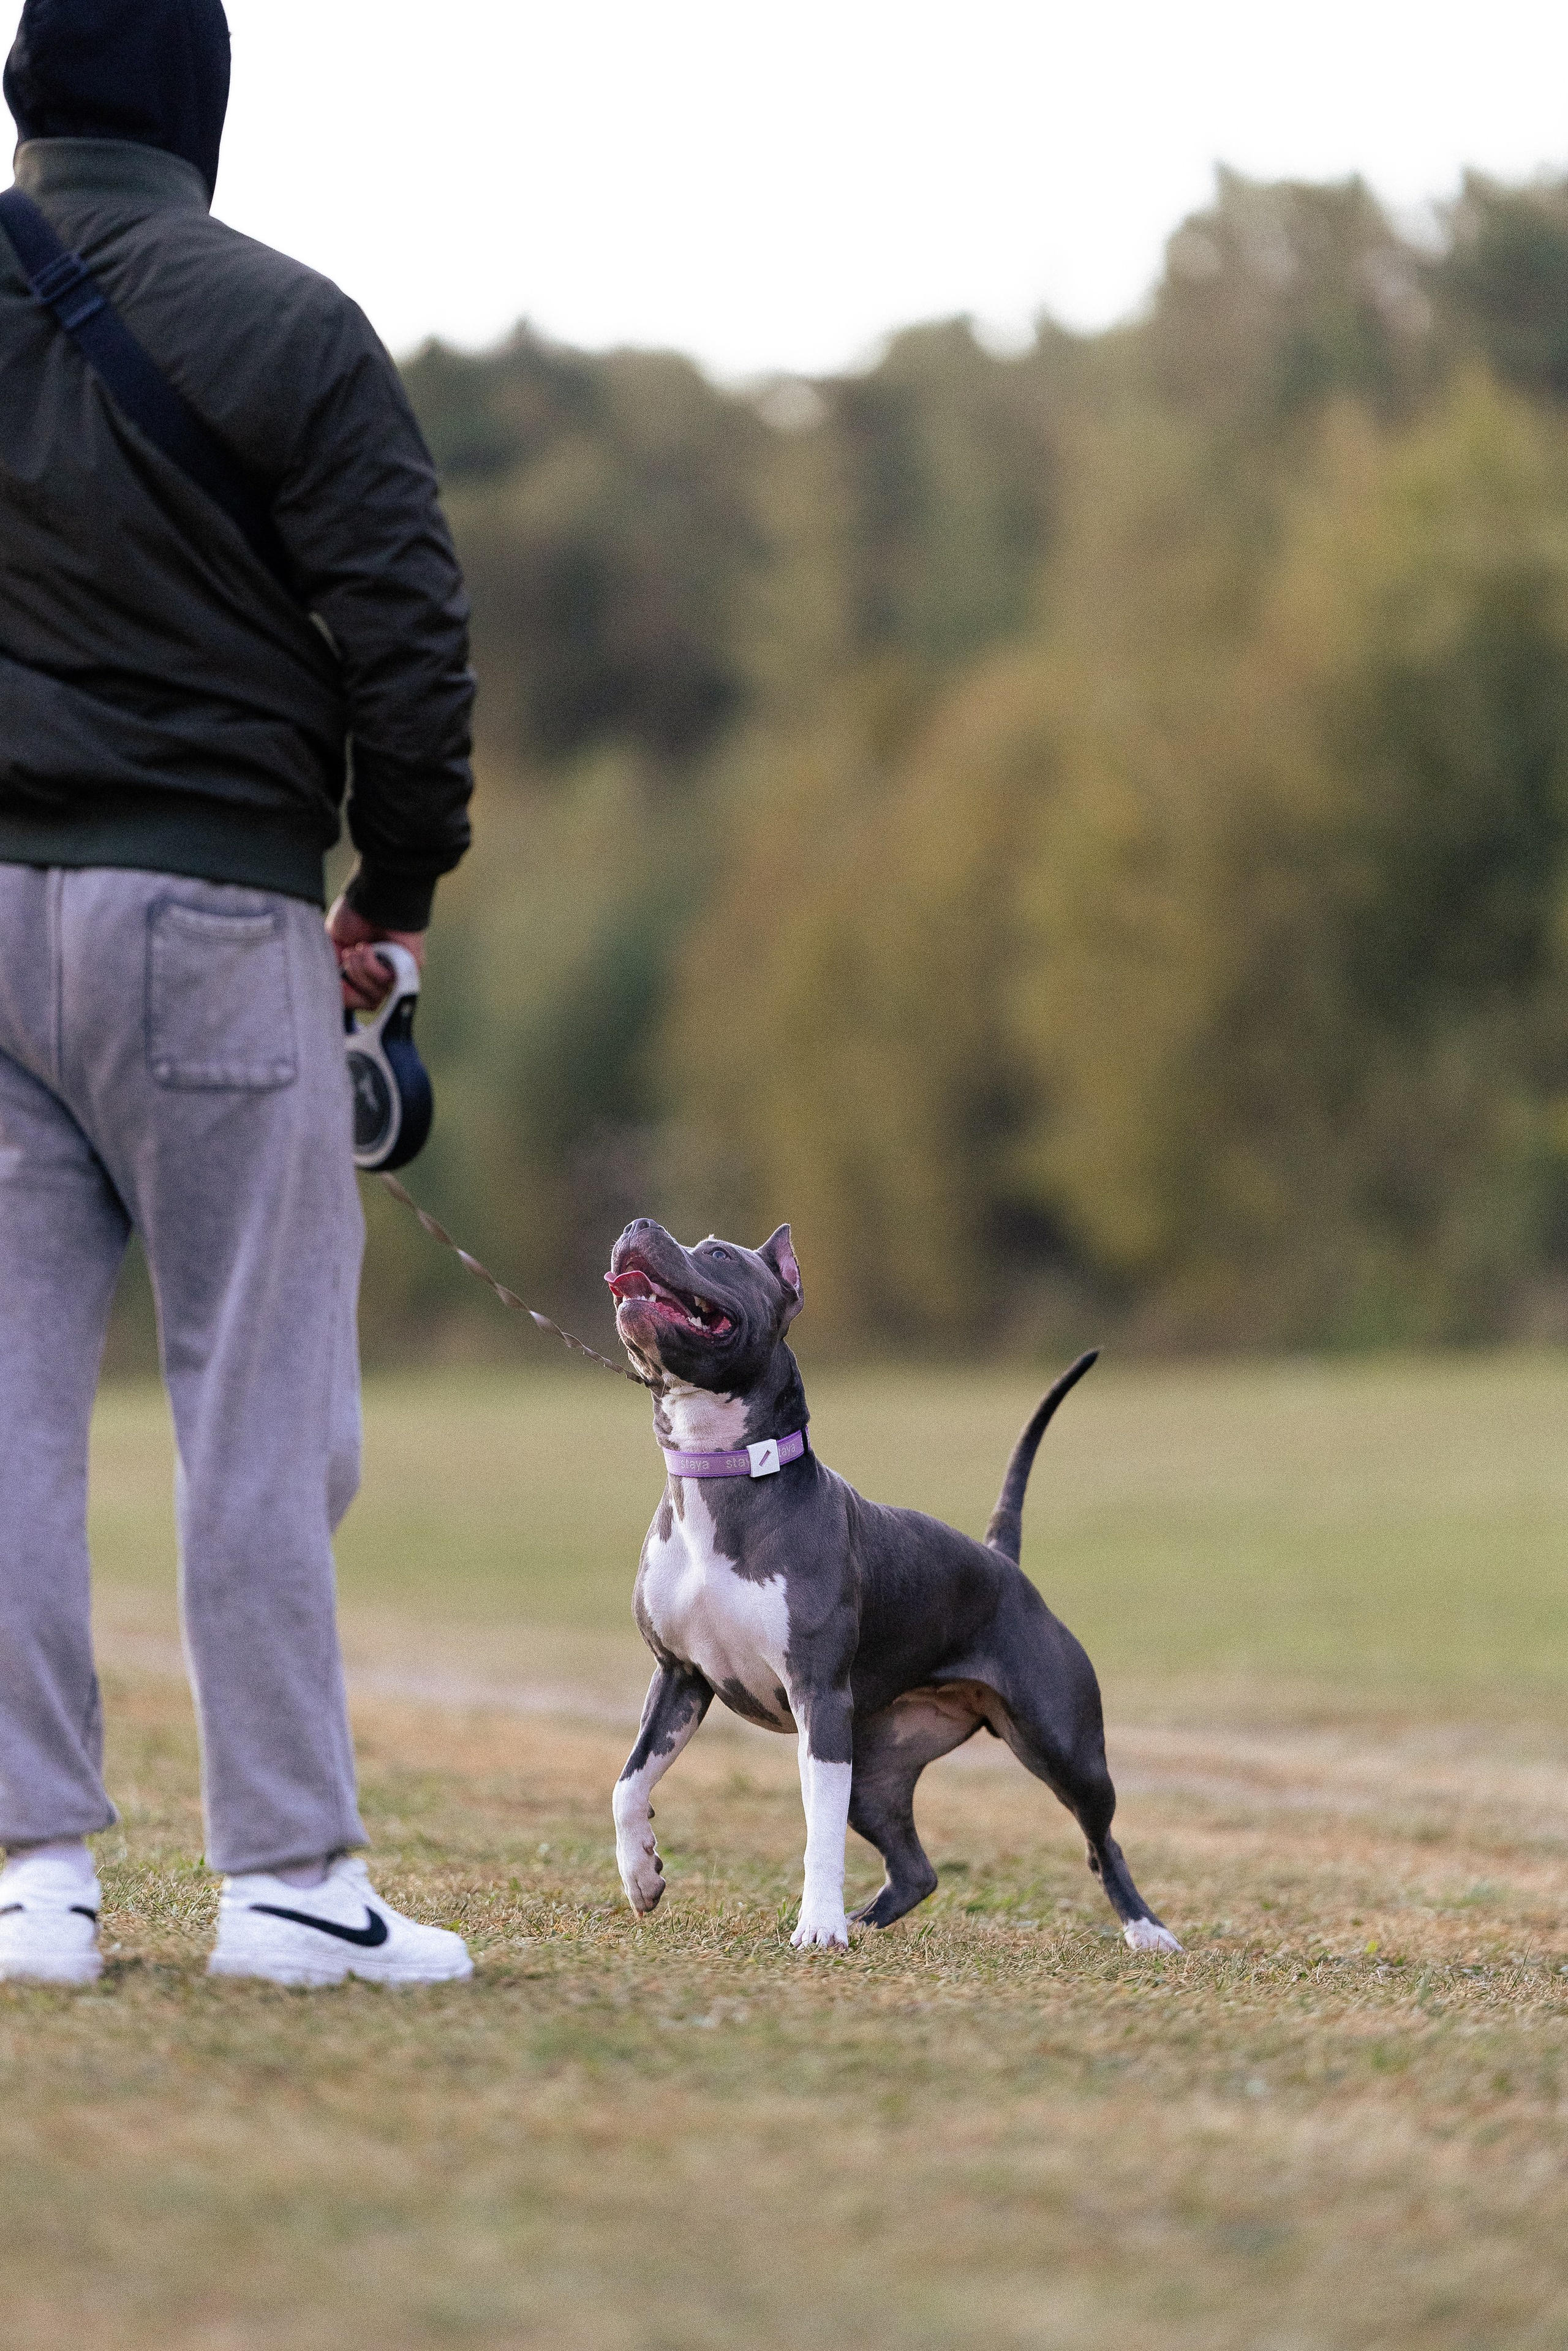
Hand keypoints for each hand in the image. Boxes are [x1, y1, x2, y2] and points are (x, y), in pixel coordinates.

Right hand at [326, 897, 425, 1012]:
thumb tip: (332, 993)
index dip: (344, 995)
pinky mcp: (407, 968)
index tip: (338, 974)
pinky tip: (369, 947)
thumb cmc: (355, 915)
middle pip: (367, 1004)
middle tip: (349, 954)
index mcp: (365, 972)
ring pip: (375, 996)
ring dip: (359, 970)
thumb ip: (331, 970)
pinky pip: (385, 982)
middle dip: (351, 978)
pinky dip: (371, 964)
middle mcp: (382, 976)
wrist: (373, 898)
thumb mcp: (332, 945)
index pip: (357, 1002)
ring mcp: (396, 974)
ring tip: (358, 948)